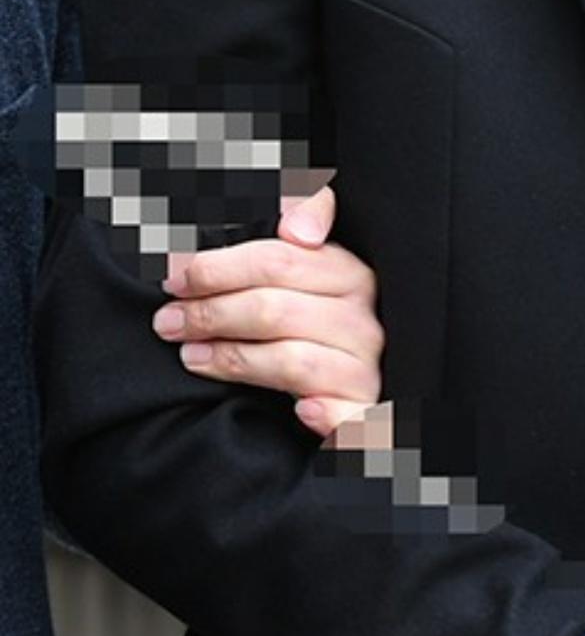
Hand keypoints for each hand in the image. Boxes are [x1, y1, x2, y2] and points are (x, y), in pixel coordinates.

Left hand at [153, 184, 383, 436]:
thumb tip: (296, 228)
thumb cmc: (317, 324)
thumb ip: (307, 221)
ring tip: (192, 356)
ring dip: (233, 359)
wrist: (352, 391)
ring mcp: (365, 368)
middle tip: (169, 322)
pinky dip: (325, 413)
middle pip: (274, 309)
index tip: (177, 280)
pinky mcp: (364, 412)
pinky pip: (344, 414)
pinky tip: (302, 410)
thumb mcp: (314, 269)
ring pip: (292, 360)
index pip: (279, 261)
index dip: (219, 269)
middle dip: (211, 313)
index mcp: (351, 276)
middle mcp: (362, 321)